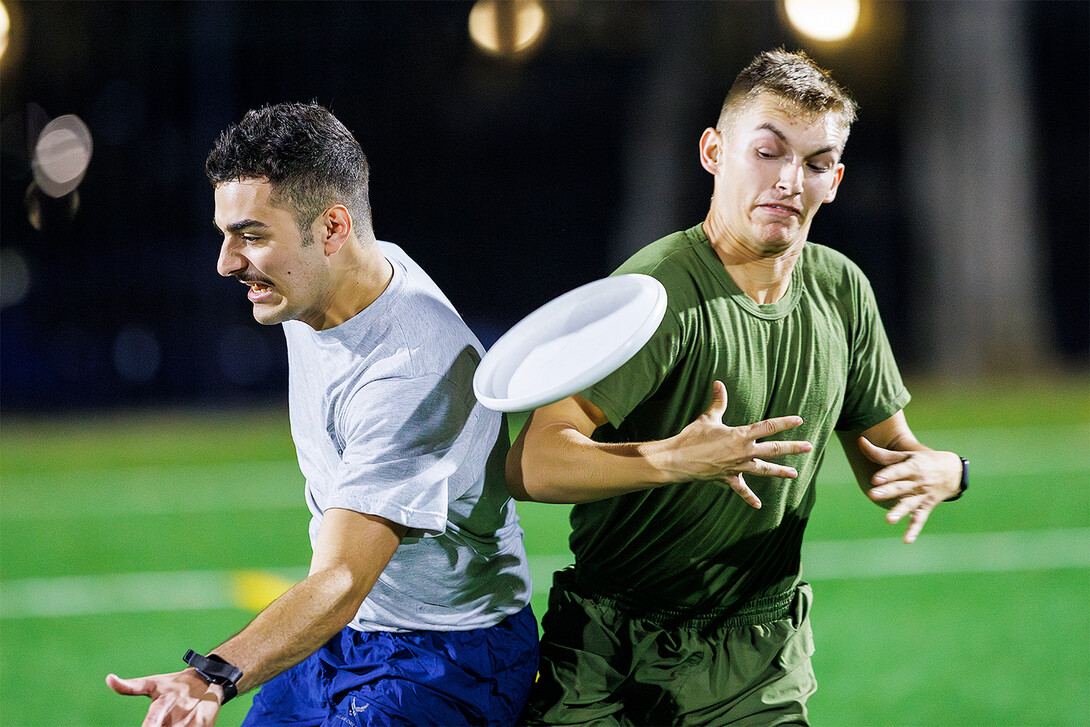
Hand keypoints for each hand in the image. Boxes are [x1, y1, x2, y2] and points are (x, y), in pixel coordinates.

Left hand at [106, 670, 222, 726]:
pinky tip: (182, 723)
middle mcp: (178, 716)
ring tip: (170, 720)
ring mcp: (194, 723)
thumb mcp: (153, 683)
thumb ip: (130, 687)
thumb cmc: (175, 684)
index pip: (151, 724)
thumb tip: (108, 678)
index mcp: (162, 705)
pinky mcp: (206, 726)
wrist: (209, 679)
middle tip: (161, 721)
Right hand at [669, 381, 811, 507]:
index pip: (768, 426)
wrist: (679, 460)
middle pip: (773, 449)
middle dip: (792, 448)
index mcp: (740, 435)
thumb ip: (718, 402)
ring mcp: (737, 467)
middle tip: (808, 447)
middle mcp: (743, 452)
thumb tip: (718, 383)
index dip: (784, 422)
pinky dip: (750, 497)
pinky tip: (759, 505)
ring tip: (794, 474)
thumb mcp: (707, 418)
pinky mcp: (728, 479)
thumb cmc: (692, 437)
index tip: (799, 420)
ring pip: (764, 470)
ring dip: (780, 471)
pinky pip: (741, 490)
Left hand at [857, 436, 961, 543]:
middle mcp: (917, 481)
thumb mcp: (905, 454)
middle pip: (900, 487)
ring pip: (909, 504)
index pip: (898, 470)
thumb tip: (860, 441)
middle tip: (873, 495)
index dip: (888, 474)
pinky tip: (906, 540)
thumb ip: (881, 453)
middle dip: (887, 492)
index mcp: (912, 466)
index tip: (876, 479)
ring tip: (888, 520)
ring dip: (899, 512)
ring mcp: (922, 495)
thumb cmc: (922, 460)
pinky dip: (914, 530)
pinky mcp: (925, 507)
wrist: (952, 471)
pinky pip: (919, 519)